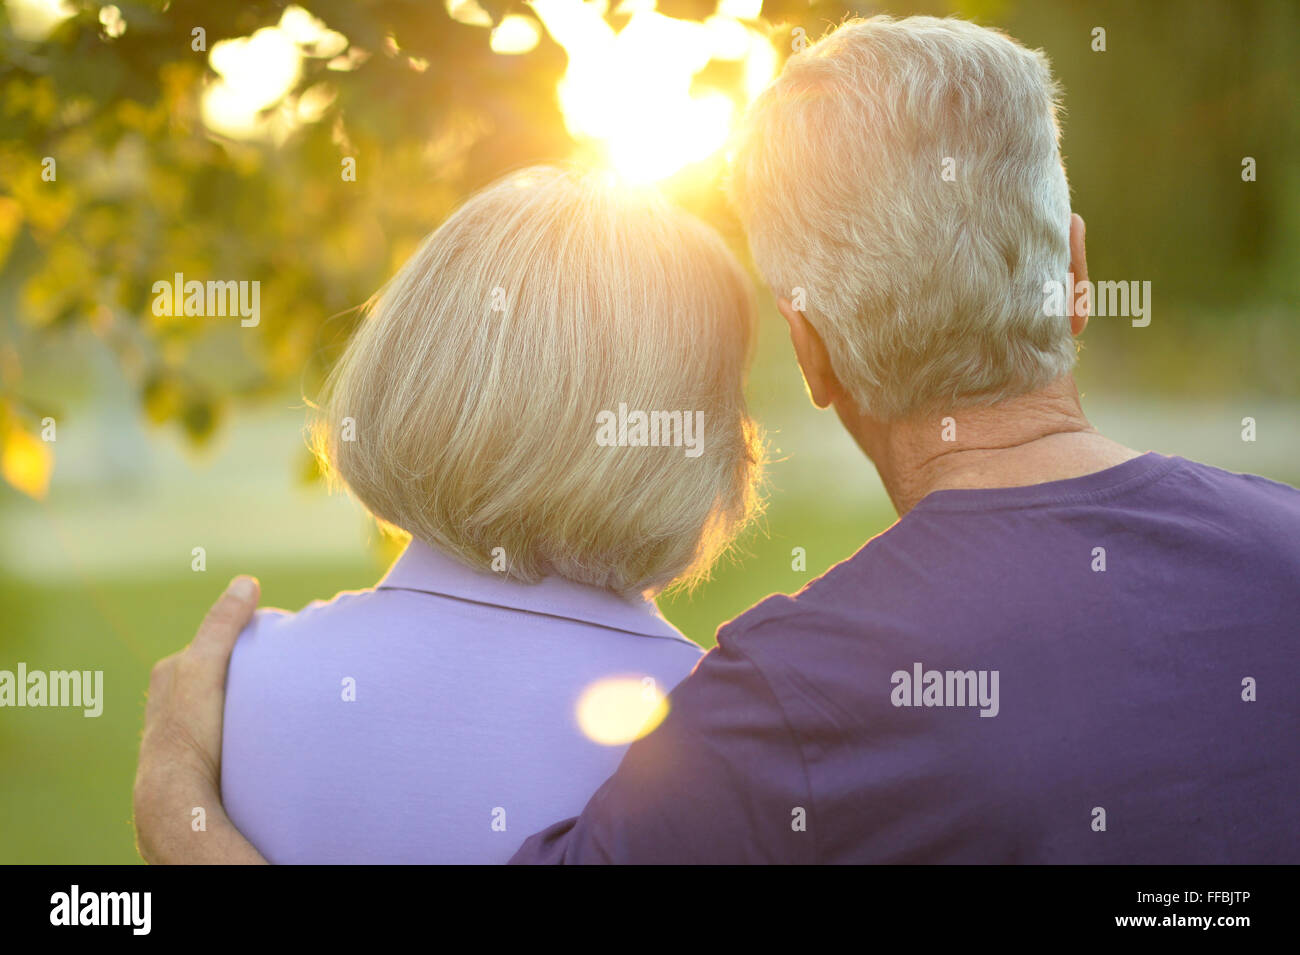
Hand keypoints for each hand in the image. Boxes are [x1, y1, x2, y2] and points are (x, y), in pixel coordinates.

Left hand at [133, 576, 268, 863]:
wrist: (180, 799)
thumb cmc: (190, 730)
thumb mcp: (206, 666)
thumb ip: (222, 624)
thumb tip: (246, 582)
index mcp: (169, 674)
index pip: (215, 644)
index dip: (247, 641)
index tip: (278, 647)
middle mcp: (169, 702)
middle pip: (220, 674)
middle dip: (248, 673)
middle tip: (284, 677)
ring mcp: (184, 734)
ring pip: (225, 706)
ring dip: (249, 705)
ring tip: (279, 707)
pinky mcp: (198, 761)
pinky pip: (227, 734)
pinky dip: (246, 730)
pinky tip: (264, 737)